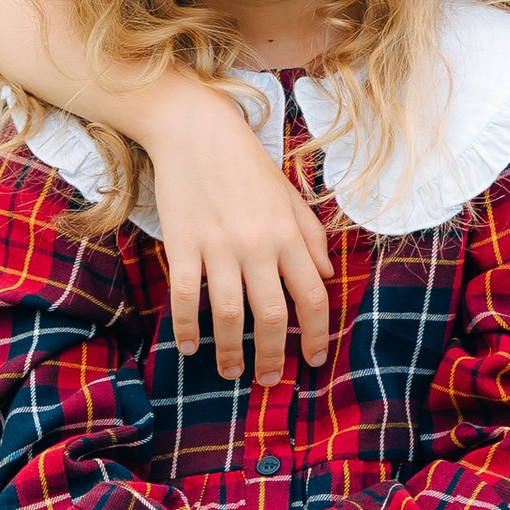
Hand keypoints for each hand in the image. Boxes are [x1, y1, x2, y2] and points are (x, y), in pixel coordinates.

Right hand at [148, 94, 332, 378]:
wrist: (196, 130)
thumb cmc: (247, 164)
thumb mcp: (290, 196)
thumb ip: (311, 238)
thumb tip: (327, 278)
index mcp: (288, 235)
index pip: (312, 296)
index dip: (317, 334)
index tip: (314, 358)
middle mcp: (257, 244)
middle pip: (271, 316)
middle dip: (272, 356)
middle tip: (268, 380)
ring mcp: (218, 245)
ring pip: (227, 314)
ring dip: (230, 351)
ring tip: (232, 371)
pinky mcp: (183, 243)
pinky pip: (184, 296)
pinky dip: (187, 327)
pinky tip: (190, 346)